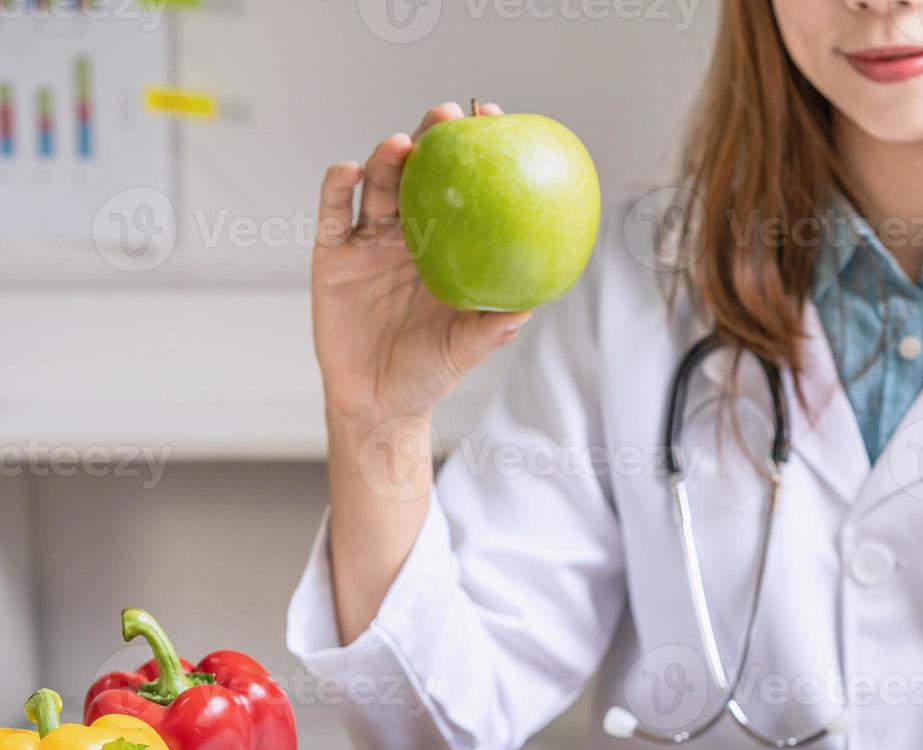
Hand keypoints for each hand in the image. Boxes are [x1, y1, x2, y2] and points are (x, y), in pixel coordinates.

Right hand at [312, 101, 529, 425]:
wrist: (377, 402)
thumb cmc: (428, 372)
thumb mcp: (467, 349)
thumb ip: (493, 327)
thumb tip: (530, 304)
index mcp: (448, 249)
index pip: (465, 192)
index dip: (476, 155)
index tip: (494, 122)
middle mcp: (410, 236)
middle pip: (420, 174)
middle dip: (432, 139)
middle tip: (447, 115)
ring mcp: (369, 242)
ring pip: (378, 186)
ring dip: (387, 159)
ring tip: (400, 144)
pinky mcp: (332, 255)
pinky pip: (333, 214)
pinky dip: (338, 187)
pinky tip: (349, 170)